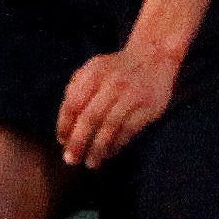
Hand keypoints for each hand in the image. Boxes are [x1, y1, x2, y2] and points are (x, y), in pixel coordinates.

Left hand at [56, 45, 179, 168]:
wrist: (155, 56)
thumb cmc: (117, 69)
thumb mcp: (94, 69)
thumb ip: (76, 91)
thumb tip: (66, 129)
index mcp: (95, 71)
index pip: (73, 102)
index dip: (65, 126)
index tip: (63, 142)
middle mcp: (113, 81)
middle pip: (90, 117)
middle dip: (78, 142)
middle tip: (72, 159)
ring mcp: (132, 93)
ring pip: (110, 127)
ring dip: (98, 149)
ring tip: (91, 162)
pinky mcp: (148, 105)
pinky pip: (128, 130)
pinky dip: (117, 144)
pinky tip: (110, 152)